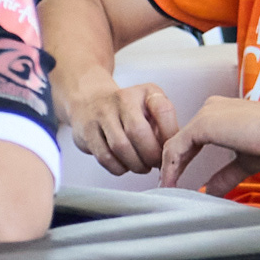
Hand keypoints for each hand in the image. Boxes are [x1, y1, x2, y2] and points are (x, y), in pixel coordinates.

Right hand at [62, 75, 178, 178]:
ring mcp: (102, 114)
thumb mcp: (150, 108)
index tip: (170, 149)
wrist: (89, 101)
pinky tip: (125, 166)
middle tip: (155, 165)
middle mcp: (122, 99)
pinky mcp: (87, 132)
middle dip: (151, 155)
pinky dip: (119, 168)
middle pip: (138, 132)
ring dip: (135, 164)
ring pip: (120, 147)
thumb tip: (171, 154)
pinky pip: (105, 157)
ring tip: (142, 167)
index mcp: (145, 92)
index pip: (163, 110)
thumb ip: (165, 126)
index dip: (170, 135)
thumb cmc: (128, 110)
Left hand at [160, 95, 259, 190]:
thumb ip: (225, 175)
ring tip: (167, 187)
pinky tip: (172, 181)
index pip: (191, 140)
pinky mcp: (204, 124)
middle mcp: (210, 109)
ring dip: (169, 167)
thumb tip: (210, 191)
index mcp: (219, 115)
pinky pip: (177, 147)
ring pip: (176, 143)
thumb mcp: (245, 162)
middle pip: (181, 141)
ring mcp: (206, 114)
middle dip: (172, 166)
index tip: (178, 182)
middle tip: (167, 187)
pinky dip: (172, 166)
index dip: (182, 162)